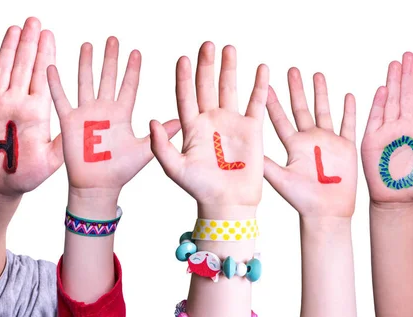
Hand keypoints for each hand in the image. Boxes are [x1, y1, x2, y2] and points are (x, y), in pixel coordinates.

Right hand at [0, 17, 61, 197]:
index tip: (50, 35)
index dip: (45, 55)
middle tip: (34, 21)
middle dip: (28, 44)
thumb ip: (65, 140)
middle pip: (23, 67)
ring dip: (8, 50)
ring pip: (2, 72)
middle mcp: (16, 103)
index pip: (41, 77)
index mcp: (36, 111)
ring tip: (15, 29)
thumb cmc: (27, 175)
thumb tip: (83, 124)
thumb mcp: (53, 159)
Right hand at [47, 37, 179, 196]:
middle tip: (113, 39)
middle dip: (110, 58)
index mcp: (122, 114)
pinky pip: (61, 99)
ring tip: (88, 44)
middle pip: (108, 78)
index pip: (128, 86)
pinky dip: (56, 84)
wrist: (98, 186)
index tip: (136, 52)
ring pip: (86, 82)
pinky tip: (52, 67)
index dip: (132, 70)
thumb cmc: (121, 171)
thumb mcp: (145, 150)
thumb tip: (182, 120)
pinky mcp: (69, 122)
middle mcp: (104, 110)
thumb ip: (161, 134)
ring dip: (86, 63)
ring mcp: (86, 114)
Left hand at [150, 42, 268, 215]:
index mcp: (191, 127)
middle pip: (206, 86)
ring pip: (230, 88)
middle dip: (206, 65)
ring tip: (228, 49)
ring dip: (229, 68)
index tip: (183, 58)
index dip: (183, 77)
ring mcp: (231, 123)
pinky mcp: (252, 129)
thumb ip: (161, 145)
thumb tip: (151, 120)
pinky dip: (259, 86)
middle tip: (207, 44)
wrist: (228, 204)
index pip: (185, 95)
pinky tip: (261, 69)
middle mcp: (210, 121)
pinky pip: (256, 102)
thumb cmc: (200, 189)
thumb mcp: (175, 168)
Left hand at [263, 69, 356, 217]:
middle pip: (302, 108)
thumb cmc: (301, 200)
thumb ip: (265, 163)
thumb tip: (246, 150)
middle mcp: (309, 140)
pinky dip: (349, 110)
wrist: (326, 212)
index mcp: (292, 145)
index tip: (267, 83)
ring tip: (316, 74)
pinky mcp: (346, 147)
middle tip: (292, 69)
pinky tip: (348, 95)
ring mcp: (328, 142)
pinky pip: (349, 125)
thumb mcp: (280, 179)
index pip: (280, 118)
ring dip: (321, 93)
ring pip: (324, 110)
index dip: (274, 101)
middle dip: (297, 89)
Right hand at [361, 52, 412, 203]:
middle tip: (408, 55)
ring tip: (395, 64)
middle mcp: (406, 127)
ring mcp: (388, 131)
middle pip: (407, 95)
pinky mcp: (372, 138)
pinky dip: (379, 103)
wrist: (395, 198)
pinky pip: (375, 117)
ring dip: (393, 82)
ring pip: (392, 101)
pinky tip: (382, 89)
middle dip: (408, 75)